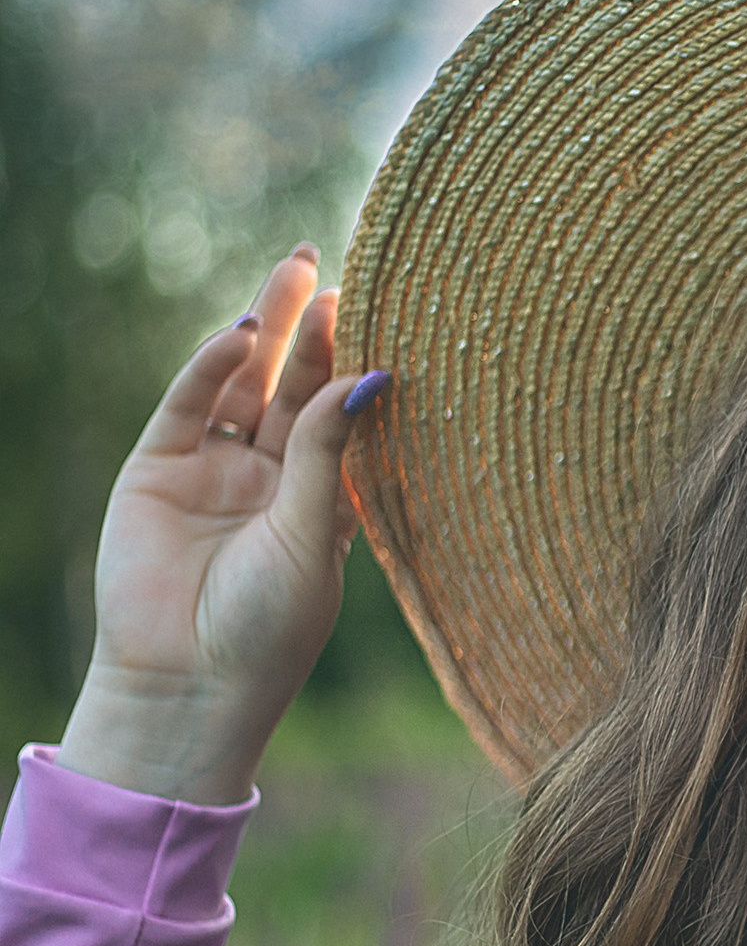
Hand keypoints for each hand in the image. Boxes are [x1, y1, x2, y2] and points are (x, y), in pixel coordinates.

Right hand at [57, 245, 389, 803]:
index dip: (356, 363)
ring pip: (244, 382)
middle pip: (294, 385)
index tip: (387, 310)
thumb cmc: (269, 628)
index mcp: (322, 501)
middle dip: (313, 328)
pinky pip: (190, 404)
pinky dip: (212, 367)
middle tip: (335, 263)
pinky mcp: (159, 468)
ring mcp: (214, 470)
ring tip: (294, 271)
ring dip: (267, 328)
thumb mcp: (310, 534)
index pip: (341, 417)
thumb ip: (326, 453)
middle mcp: (270, 478)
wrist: (189, 682)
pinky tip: (242, 335)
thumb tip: (371, 376)